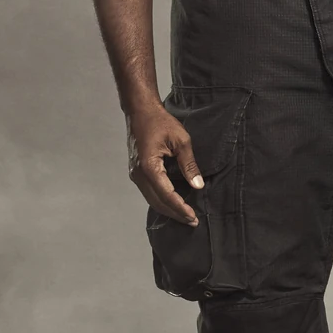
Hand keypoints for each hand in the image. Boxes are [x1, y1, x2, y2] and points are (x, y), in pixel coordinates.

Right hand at [126, 103, 203, 224]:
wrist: (140, 111)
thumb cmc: (160, 121)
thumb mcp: (181, 140)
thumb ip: (189, 165)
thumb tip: (198, 186)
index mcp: (149, 166)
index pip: (166, 195)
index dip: (180, 207)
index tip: (193, 216)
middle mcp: (139, 174)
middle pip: (158, 202)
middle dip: (175, 213)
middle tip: (192, 221)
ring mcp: (135, 174)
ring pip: (152, 199)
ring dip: (168, 209)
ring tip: (185, 216)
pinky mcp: (136, 172)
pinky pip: (149, 192)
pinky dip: (161, 200)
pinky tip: (173, 203)